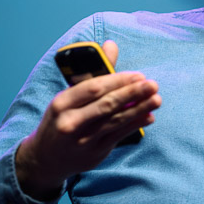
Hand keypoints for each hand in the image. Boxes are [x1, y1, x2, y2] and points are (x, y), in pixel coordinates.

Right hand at [16, 40, 160, 200]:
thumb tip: (111, 45)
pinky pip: (118, 136)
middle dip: (132, 93)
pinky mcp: (94, 153)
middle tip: (152, 85)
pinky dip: (135, 125)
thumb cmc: (62, 118)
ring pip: (115, 120)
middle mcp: (70, 122)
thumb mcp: (69, 95)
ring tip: (157, 99)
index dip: (118, 81)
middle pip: (106, 104)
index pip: (94, 88)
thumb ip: (94, 72)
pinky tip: (149, 116)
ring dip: (139, 109)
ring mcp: (82, 140)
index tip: (138, 75)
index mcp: (62, 102)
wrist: (46, 158)